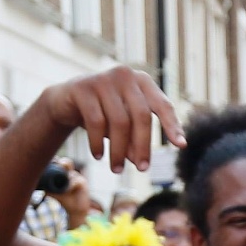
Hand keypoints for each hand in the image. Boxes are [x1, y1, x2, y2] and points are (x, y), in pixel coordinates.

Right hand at [39, 67, 185, 173]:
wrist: (65, 101)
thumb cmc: (102, 113)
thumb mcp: (123, 126)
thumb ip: (135, 140)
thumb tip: (141, 161)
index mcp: (142, 82)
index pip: (162, 104)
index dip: (172, 125)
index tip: (180, 145)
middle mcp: (125, 76)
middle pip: (141, 116)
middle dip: (142, 146)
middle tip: (142, 170)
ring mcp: (104, 79)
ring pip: (119, 122)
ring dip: (118, 150)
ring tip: (116, 169)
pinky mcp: (83, 87)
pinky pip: (96, 121)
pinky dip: (98, 142)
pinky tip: (98, 155)